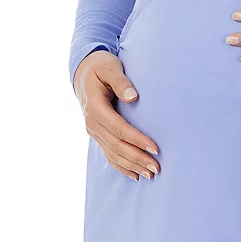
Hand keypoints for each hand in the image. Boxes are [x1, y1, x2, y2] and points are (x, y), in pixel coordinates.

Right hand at [73, 50, 160, 180]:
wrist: (83, 71)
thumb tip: (132, 97)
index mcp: (95, 107)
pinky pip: (108, 154)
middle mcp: (92, 123)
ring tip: (151, 175)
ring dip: (131, 165)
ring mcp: (93, 131)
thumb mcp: (109, 66)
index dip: (136, 139)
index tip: (155, 148)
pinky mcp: (97, 134)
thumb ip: (120, 81)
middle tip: (157, 167)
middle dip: (137, 158)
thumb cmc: (100, 66)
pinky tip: (134, 175)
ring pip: (112, 153)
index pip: (119, 128)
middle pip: (116, 145)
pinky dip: (121, 166)